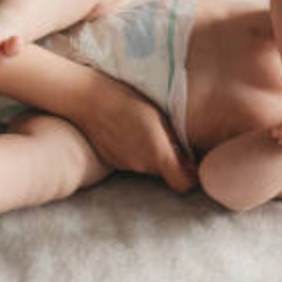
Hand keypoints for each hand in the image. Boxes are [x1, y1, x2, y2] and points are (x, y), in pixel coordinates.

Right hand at [72, 77, 196, 192]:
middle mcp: (142, 165)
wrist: (86, 98)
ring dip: (154, 154)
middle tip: (174, 136)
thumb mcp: (157, 114)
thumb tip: (190, 155)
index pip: (184, 183)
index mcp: (158, 154)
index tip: (195, 160)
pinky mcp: (112, 160)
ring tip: (150, 128)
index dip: (193, 176)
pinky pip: (132, 160)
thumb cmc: (125, 98)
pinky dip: (137, 150)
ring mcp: (125, 164)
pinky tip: (131, 129)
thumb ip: (174, 137)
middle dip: (174, 160)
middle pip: (167, 173)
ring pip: (149, 166)